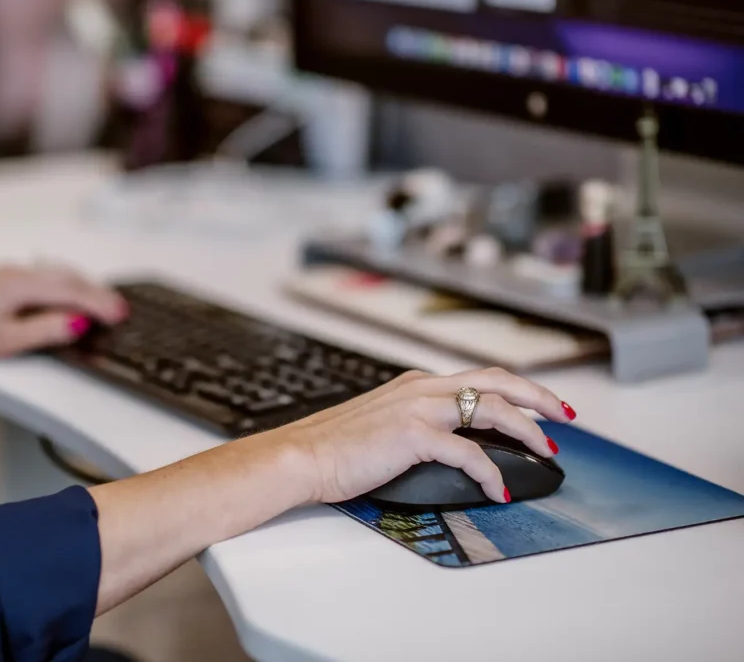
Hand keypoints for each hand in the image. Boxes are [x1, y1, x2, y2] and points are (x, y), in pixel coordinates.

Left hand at [0, 264, 126, 359]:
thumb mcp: (7, 341)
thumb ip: (46, 330)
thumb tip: (79, 322)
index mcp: (19, 285)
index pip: (70, 291)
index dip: (98, 303)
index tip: (119, 313)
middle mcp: (17, 272)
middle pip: (69, 278)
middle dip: (97, 294)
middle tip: (121, 310)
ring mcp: (12, 273)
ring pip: (59, 275)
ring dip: (85, 287)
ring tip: (105, 303)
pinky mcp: (8, 280)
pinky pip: (48, 277)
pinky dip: (69, 285)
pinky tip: (75, 294)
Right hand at [283, 368, 573, 504]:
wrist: (301, 456)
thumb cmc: (334, 448)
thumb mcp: (381, 423)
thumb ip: (414, 422)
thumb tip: (447, 443)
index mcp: (415, 384)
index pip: (479, 377)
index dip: (517, 389)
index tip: (540, 405)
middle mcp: (421, 388)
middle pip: (497, 381)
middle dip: (538, 397)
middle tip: (565, 416)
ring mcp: (418, 408)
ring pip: (492, 408)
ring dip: (527, 430)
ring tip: (545, 450)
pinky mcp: (413, 436)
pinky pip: (469, 452)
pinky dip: (492, 472)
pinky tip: (500, 489)